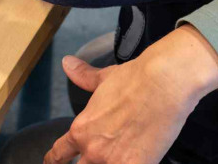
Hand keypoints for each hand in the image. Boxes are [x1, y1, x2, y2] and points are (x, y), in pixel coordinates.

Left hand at [45, 25, 217, 163]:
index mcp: (82, 129)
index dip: (54, 159)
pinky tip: (135, 162)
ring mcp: (112, 160)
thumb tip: (68, 64)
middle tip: (95, 155)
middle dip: (85, 163)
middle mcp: (92, 148)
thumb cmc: (137, 78)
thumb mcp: (105, 78)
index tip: (54, 162)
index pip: (59, 154)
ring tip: (115, 157)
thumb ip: (84, 77)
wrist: (164, 82)